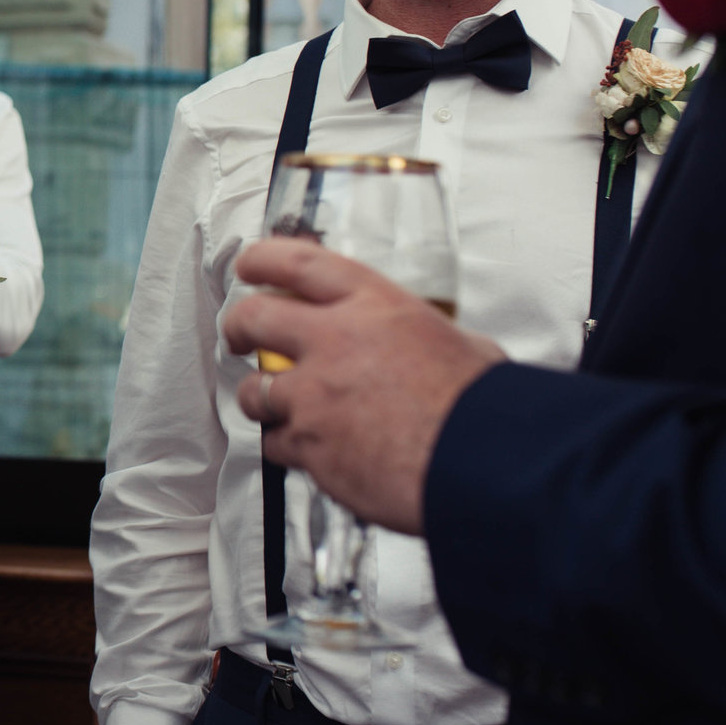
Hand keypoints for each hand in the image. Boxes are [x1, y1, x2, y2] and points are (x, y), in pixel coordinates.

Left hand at [222, 238, 505, 534]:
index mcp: (375, 306)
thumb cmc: (485, 411)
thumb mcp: (466, 347)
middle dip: (236, 326)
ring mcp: (315, 394)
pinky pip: (275, 444)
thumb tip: (438, 344)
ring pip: (255, 390)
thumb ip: (429, 338)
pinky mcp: (309, 444)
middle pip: (253, 317)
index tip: (248, 265)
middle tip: (237, 336)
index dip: (262, 259)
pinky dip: (287, 449)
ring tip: (279, 407)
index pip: (297, 262)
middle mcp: (335, 342)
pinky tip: (310, 451)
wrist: (488, 464)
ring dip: (262, 400)